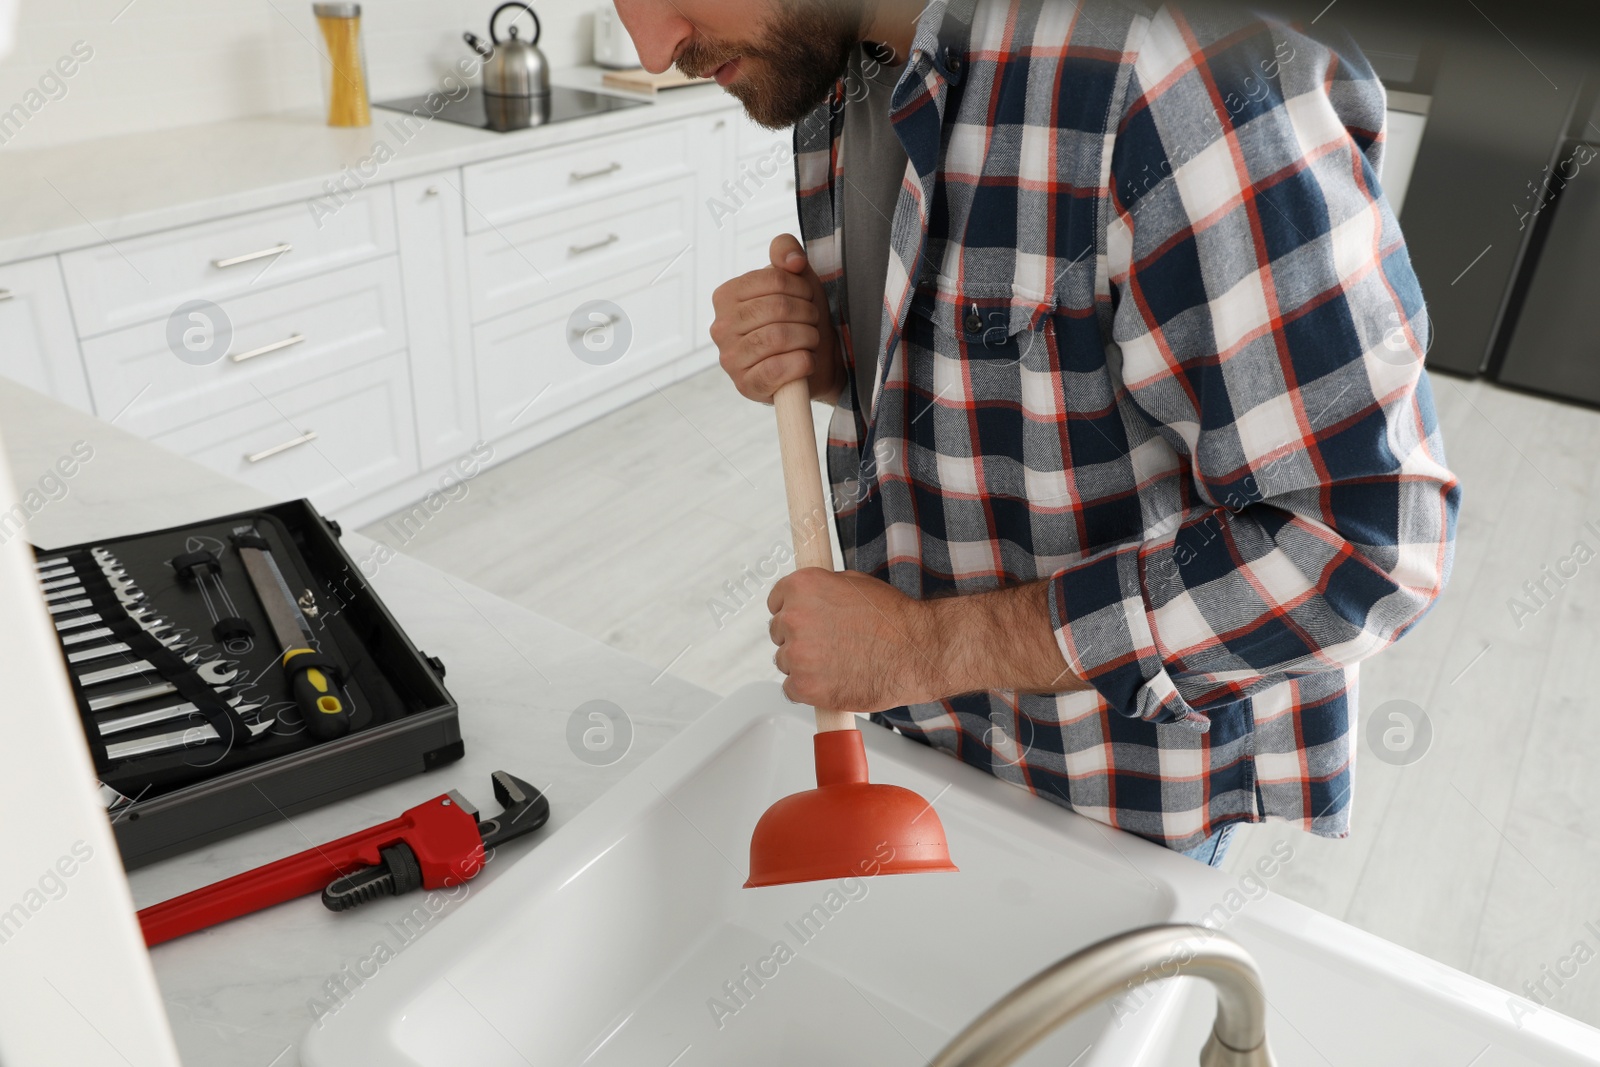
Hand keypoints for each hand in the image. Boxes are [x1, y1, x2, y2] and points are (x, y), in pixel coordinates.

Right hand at [711, 235, 841, 403]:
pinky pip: (777, 369)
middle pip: (777, 308)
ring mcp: (730, 359)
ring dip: (808, 337)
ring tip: (810, 340)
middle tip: (812, 322)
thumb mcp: (796, 277)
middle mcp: (720, 327)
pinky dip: (802, 363)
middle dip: (807, 314)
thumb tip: (793, 261)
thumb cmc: (801, 318)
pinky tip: (806, 361)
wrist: (817, 361)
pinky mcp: (745, 386)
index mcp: (726, 295)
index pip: (773, 279)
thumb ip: (786, 250)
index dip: (802, 289)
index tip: (808, 299)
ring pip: (778, 337)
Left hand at [767, 569, 949, 712]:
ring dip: (804, 665)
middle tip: (829, 644)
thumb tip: (808, 598)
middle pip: (778, 633)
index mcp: (802, 586)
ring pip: (785, 662)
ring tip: (837, 663)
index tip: (804, 621)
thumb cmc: (893, 619)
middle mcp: (794, 617)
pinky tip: (832, 681)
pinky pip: (791, 689)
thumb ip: (822, 590)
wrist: (916, 652)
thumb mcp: (854, 583)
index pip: (776, 601)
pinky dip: (808, 689)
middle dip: (799, 638)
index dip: (793, 611)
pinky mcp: (803, 686)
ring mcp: (797, 654)